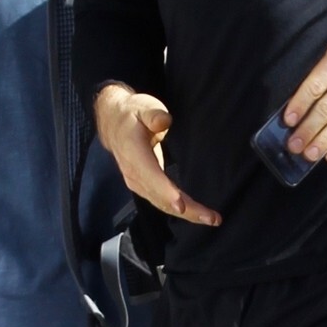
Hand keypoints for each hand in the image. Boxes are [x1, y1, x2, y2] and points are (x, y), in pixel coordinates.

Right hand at [94, 84, 219, 226]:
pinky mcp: (145, 187)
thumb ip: (153, 114)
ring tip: (211, 219)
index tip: (180, 204)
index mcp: (133, 153)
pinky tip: (198, 215)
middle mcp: (134, 173)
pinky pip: (163, 203)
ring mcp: (138, 183)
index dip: (165, 191)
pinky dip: (181, 211)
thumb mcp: (143, 106)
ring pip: (163, 204)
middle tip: (210, 218)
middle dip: (186, 210)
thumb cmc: (133, 114)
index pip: (150, 175)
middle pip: (160, 197)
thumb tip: (163, 121)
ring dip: (187, 214)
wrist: (115, 124)